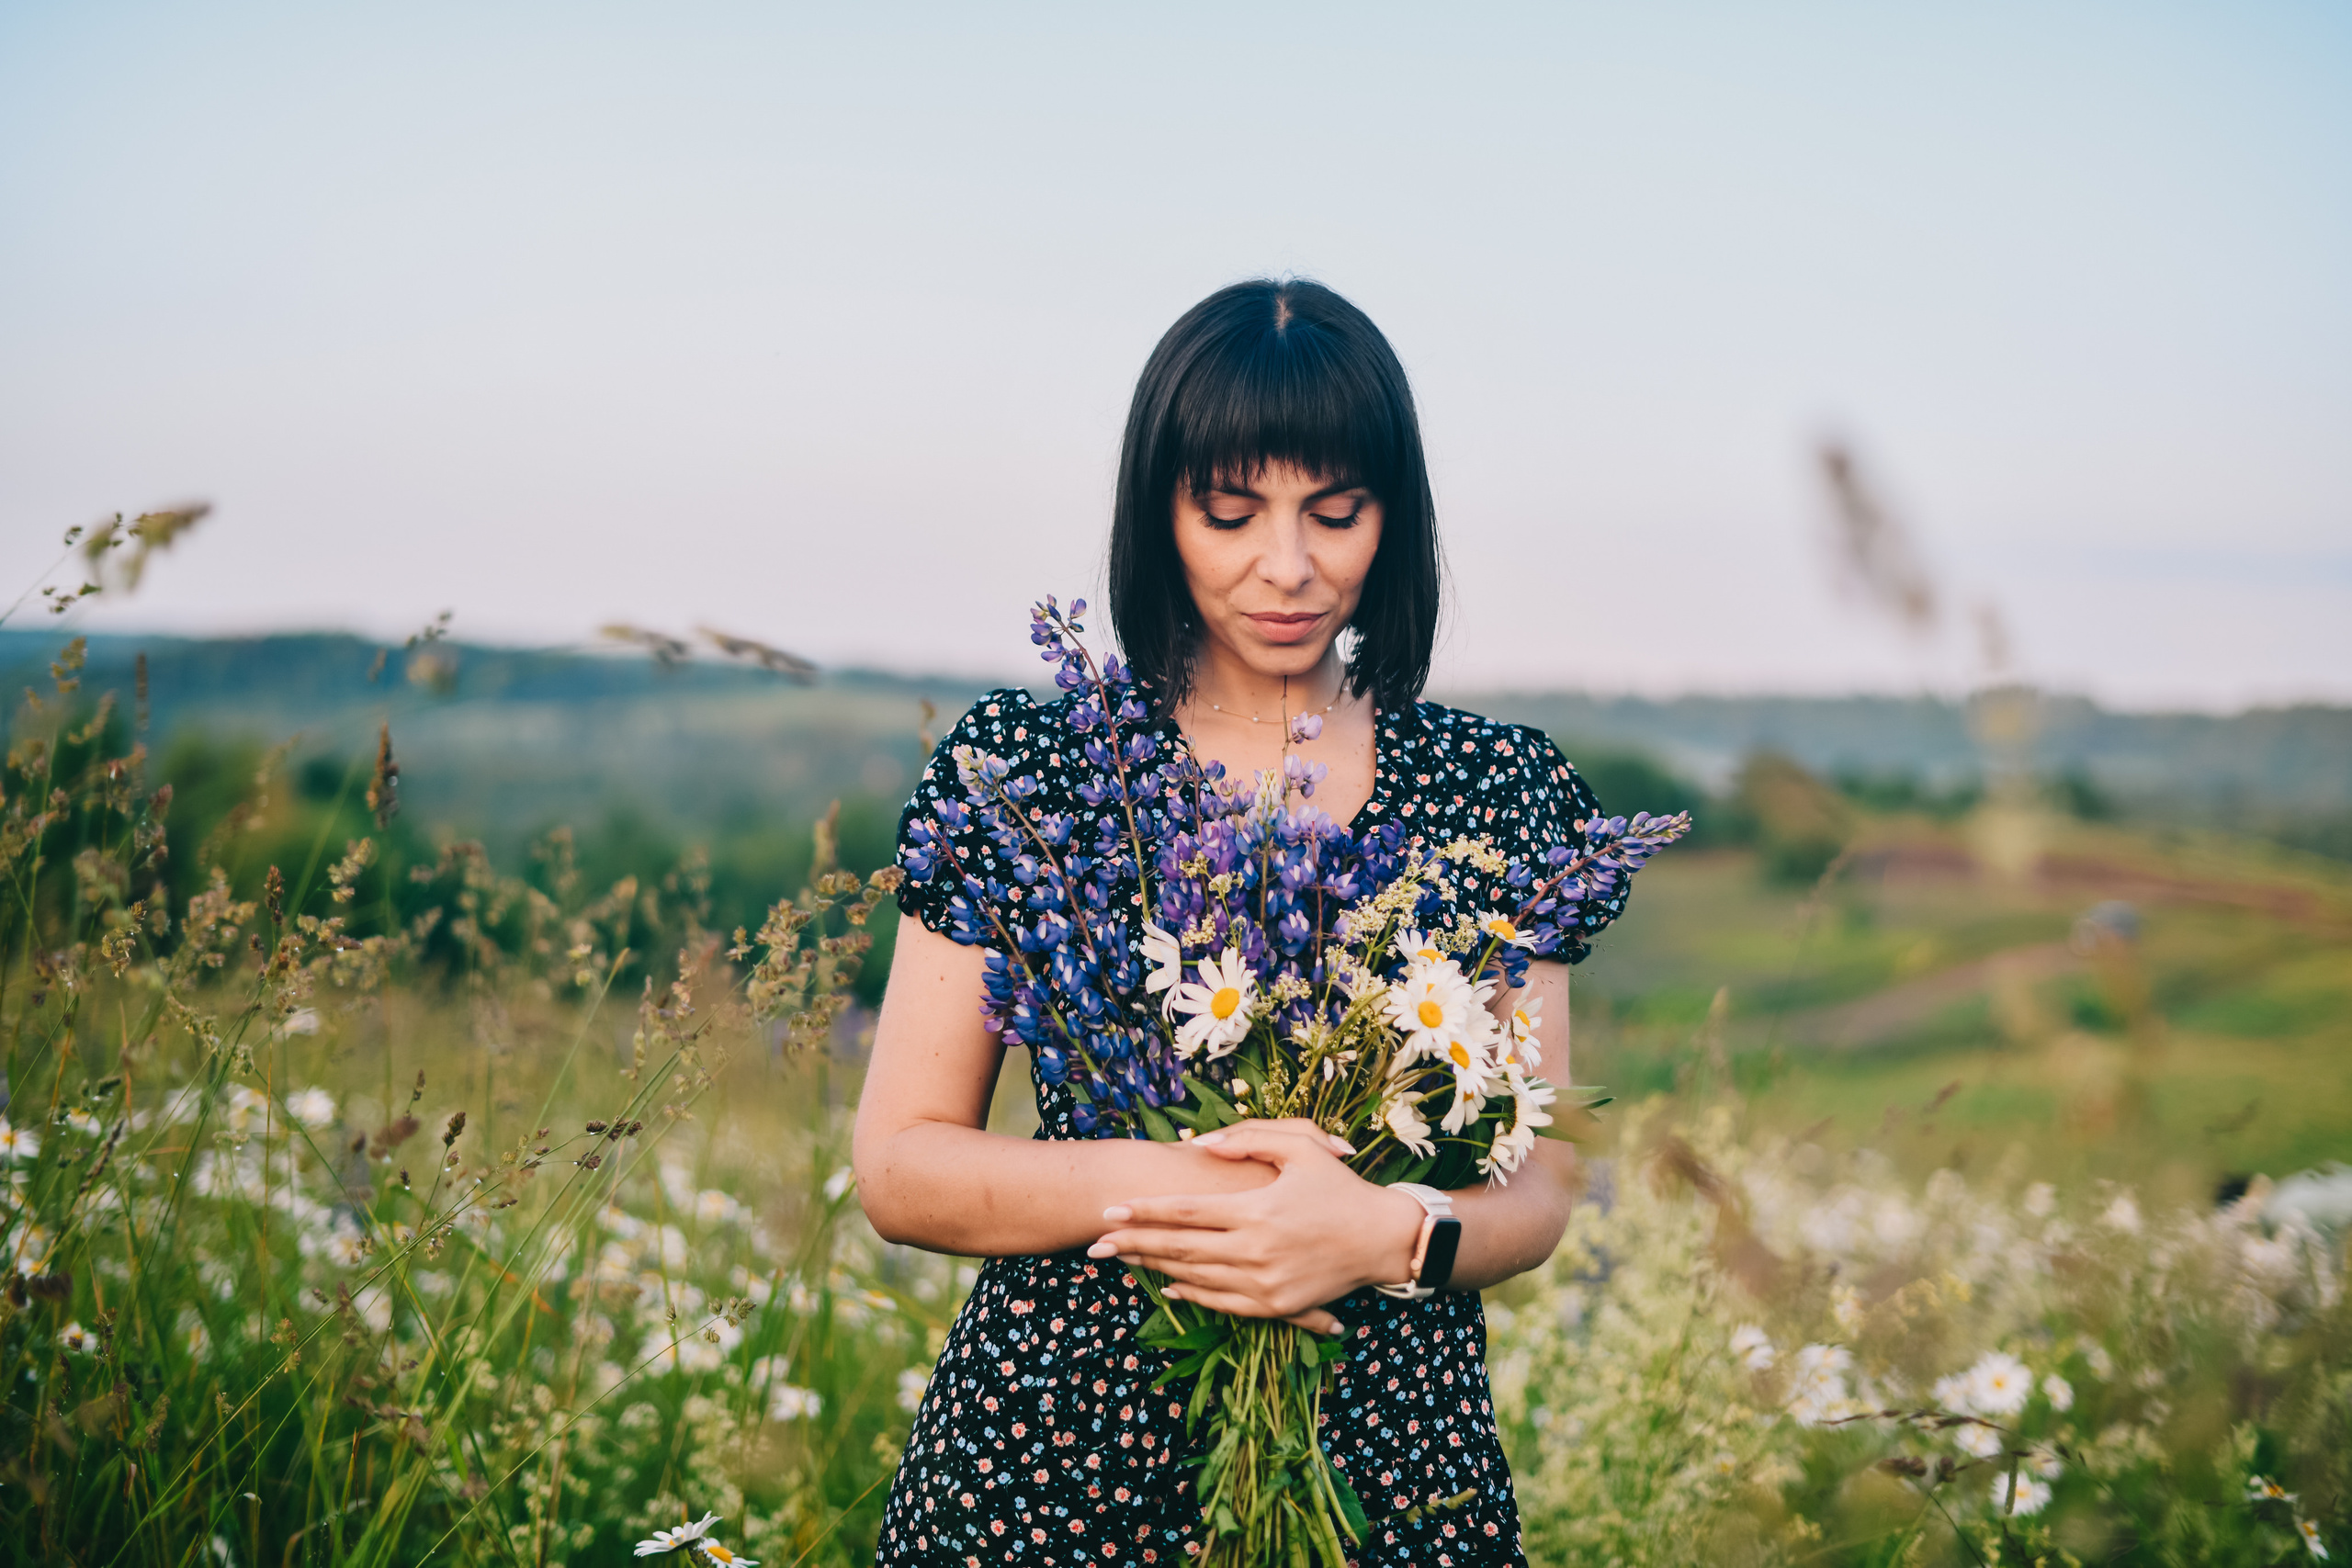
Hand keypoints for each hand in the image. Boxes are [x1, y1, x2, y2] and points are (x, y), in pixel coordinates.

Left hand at [1089, 1120, 1425, 1334]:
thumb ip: (1249, 1138)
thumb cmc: (1340, 1187)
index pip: (1185, 1212)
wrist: (1384, 1239)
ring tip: (1121, 1260)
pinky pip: (1222, 1303)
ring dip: (1155, 1268)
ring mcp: (1264, 1283)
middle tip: (1095, 1243)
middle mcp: (1255, 1250)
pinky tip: (1167, 1285)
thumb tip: (1200, 1143)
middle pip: (1179, 1247)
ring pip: (1195, 1277)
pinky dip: (1191, 1295)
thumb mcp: (1300, 1147)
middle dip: (1133, 1244)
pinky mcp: (1276, 1306)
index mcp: (1256, 1210)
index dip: (1143, 1211)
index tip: (1109, 1210)